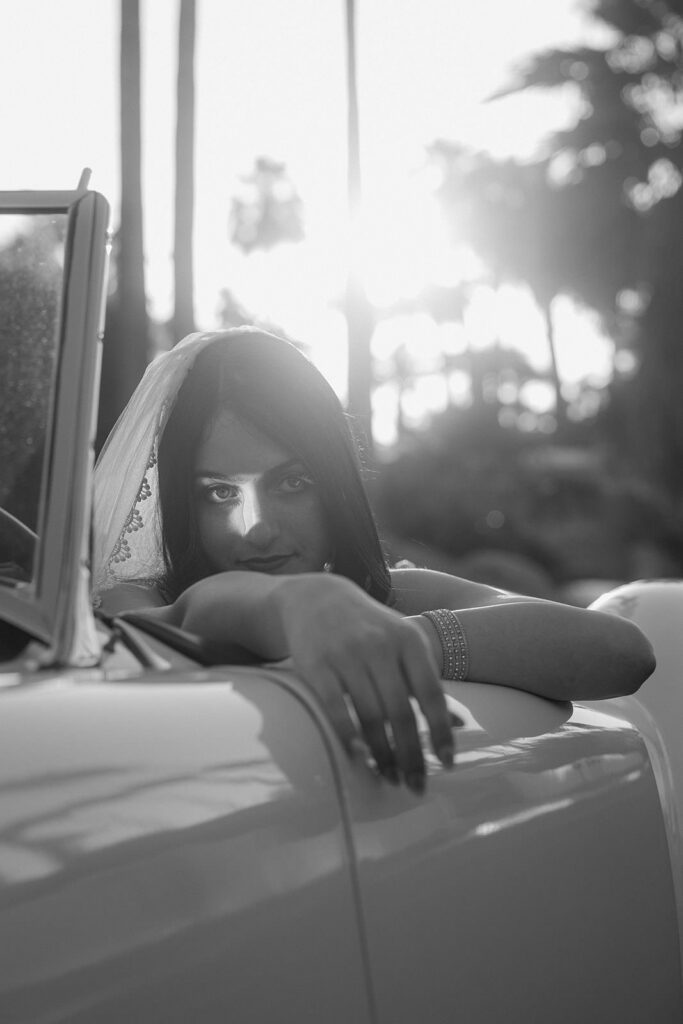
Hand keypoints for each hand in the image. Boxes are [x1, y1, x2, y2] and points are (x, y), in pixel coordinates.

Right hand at [273, 575, 453, 791]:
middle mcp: (379, 645)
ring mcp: (346, 654)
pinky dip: (349, 738)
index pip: (431, 694)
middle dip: (411, 755)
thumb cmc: (370, 628)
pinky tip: (359, 758)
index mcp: (408, 640)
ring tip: (390, 776)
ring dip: (382, 754)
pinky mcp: (316, 665)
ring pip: (370, 716)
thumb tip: (459, 725)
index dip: (441, 732)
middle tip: (415, 785)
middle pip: (400, 712)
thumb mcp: (404, 644)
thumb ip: (427, 682)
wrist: (317, 598)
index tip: (447, 764)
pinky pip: (336, 710)